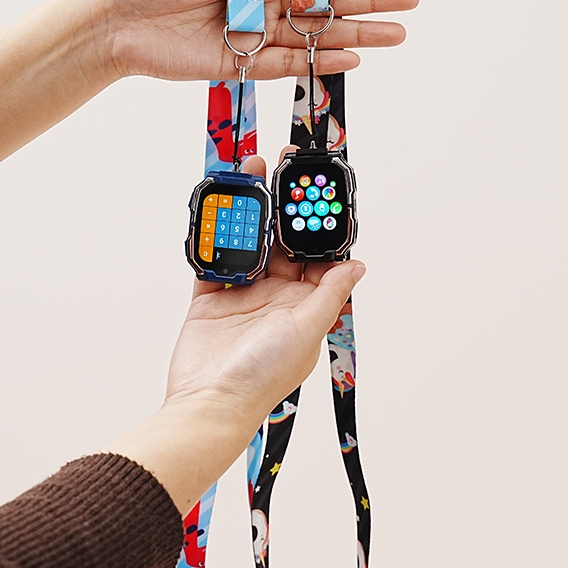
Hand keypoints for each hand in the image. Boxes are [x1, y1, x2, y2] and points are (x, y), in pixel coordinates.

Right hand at [101, 153, 364, 513]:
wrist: (209, 401)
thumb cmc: (262, 375)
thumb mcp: (305, 329)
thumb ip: (329, 293)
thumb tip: (359, 265)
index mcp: (304, 303)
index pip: (315, 254)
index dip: (315, 222)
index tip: (316, 189)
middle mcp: (276, 295)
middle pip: (279, 240)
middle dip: (280, 205)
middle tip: (280, 166)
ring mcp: (242, 294)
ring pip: (248, 241)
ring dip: (248, 210)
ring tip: (249, 172)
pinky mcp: (210, 297)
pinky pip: (213, 256)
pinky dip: (214, 233)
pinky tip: (217, 206)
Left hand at [105, 0, 418, 80]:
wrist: (121, 24)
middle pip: (326, 2)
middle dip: (368, 0)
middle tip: (408, 2)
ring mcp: (258, 34)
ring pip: (316, 36)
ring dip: (356, 36)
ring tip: (395, 35)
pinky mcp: (246, 64)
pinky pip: (291, 66)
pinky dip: (320, 63)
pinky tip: (351, 59)